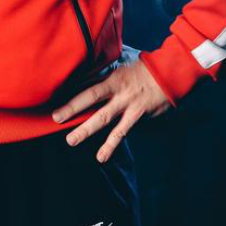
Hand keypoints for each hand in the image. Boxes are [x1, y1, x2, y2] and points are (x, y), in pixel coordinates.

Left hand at [51, 57, 172, 161]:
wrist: (170, 75)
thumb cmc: (144, 71)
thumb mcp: (123, 69)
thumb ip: (107, 78)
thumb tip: (87, 83)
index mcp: (113, 76)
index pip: (89, 83)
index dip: (73, 90)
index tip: (57, 97)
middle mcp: (118, 90)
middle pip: (91, 99)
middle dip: (73, 109)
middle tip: (56, 118)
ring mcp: (128, 104)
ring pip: (105, 119)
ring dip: (87, 130)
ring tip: (71, 140)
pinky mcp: (138, 115)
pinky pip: (122, 131)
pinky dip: (111, 144)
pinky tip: (101, 157)